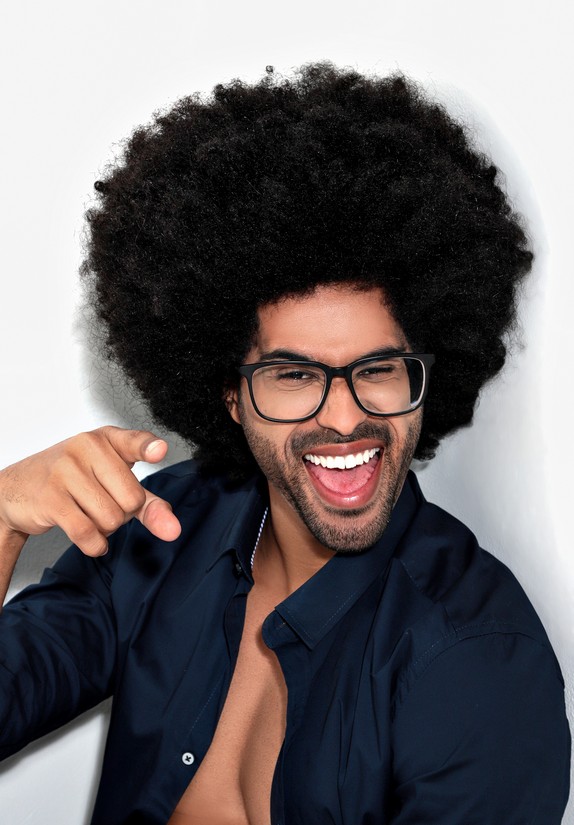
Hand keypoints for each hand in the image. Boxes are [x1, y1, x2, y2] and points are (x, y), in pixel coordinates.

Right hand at [0, 426, 181, 558]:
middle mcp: (87, 447)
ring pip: (110, 519)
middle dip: (123, 514)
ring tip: (89, 514)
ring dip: (105, 529)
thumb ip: (148, 505)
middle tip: (102, 504)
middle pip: (131, 500)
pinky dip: (94, 545)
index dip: (148, 448)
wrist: (18, 488)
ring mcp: (66, 470)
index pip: (134, 442)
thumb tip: (173, 530)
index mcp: (107, 439)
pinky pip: (87, 533)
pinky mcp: (51, 497)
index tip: (160, 451)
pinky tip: (90, 539)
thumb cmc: (75, 481)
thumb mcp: (114, 484)